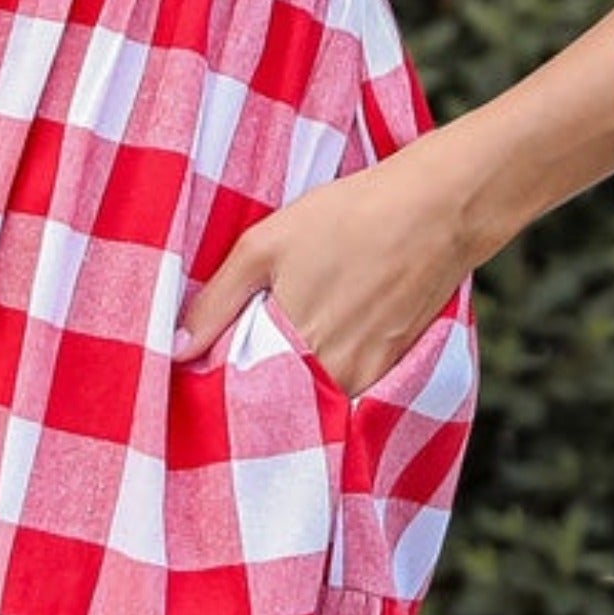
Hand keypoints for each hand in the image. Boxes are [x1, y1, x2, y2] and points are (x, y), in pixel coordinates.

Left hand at [176, 139, 484, 399]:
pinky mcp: (392, 371)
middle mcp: (332, 377)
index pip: (240, 395)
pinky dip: (328, 377)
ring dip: (293, 386)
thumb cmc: (348, 217)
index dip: (220, 385)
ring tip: (279, 347)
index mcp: (293, 350)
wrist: (438, 211)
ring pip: (314, 400)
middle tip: (239, 357)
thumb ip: (216, 303)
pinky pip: (347, 391)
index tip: (205, 370)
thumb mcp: (264, 245)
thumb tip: (175, 351)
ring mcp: (367, 379)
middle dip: (255, 388)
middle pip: (279, 403)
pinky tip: (321, 343)